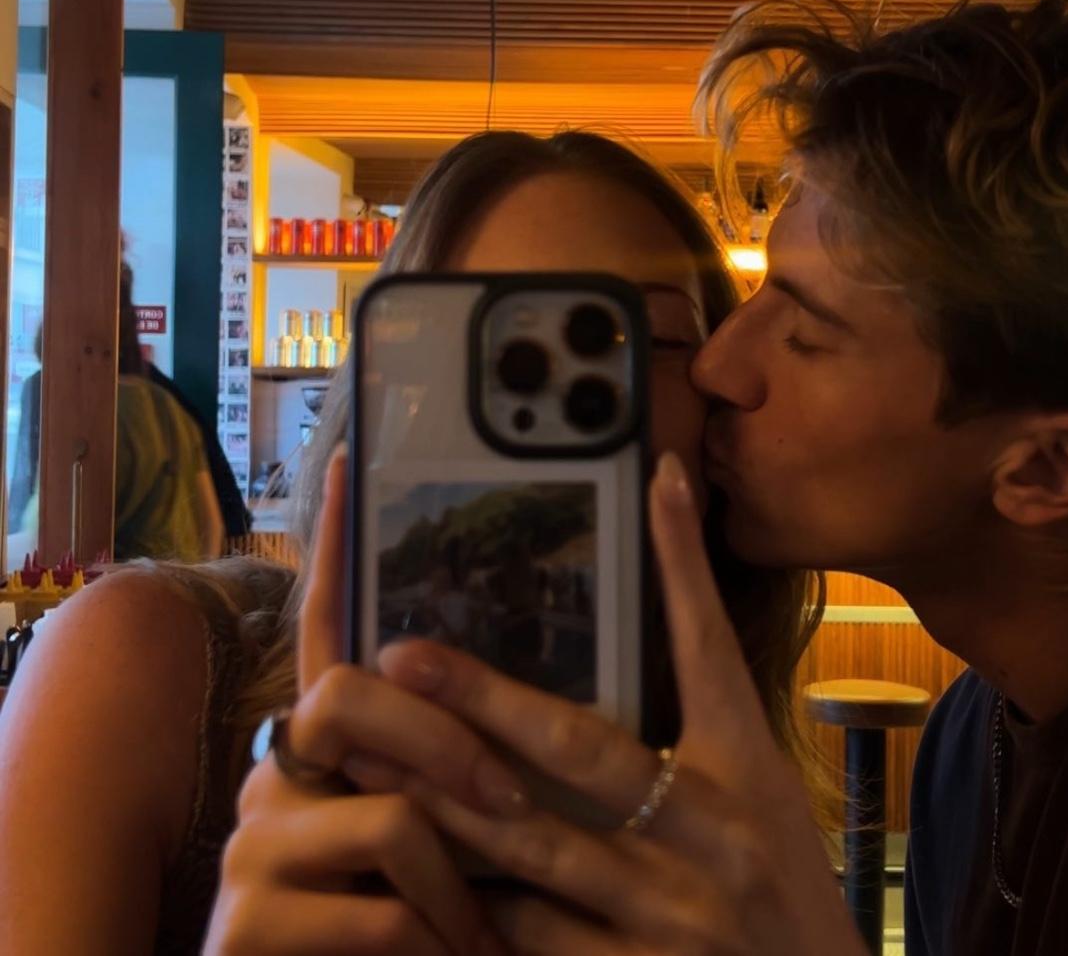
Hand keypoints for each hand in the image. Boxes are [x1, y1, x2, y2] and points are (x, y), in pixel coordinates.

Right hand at [203, 448, 507, 955]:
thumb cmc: (397, 924)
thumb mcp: (427, 839)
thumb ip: (439, 773)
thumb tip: (509, 720)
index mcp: (324, 749)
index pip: (324, 630)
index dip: (334, 550)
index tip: (350, 466)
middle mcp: (276, 777)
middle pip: (349, 697)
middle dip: (446, 745)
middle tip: (515, 802)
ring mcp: (253, 847)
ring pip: (394, 818)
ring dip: (460, 893)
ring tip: (483, 937)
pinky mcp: (247, 925)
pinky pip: (387, 912)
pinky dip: (440, 948)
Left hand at [377, 453, 863, 955]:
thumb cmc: (783, 870)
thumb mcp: (756, 771)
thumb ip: (704, 674)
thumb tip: (674, 533)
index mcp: (742, 767)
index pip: (704, 647)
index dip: (677, 563)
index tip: (646, 484)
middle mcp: (707, 836)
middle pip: (578, 753)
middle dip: (481, 702)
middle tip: (396, 659)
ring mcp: (671, 920)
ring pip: (533, 851)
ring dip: (447, 805)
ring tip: (369, 761)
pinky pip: (532, 943)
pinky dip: (475, 910)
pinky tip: (415, 876)